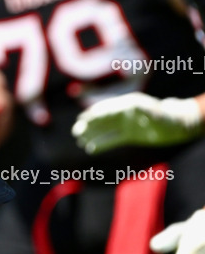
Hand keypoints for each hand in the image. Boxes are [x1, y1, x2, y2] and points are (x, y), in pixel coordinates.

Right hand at [72, 92, 202, 154]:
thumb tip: (134, 105)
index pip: (107, 110)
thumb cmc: (168, 118)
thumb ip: (146, 109)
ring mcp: (125, 125)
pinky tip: (91, 148)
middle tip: (75, 131)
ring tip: (79, 140)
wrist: (177, 126)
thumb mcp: (157, 113)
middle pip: (102, 119)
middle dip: (89, 125)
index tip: (82, 120)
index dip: (93, 115)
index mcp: (127, 105)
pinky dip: (101, 143)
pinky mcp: (128, 135)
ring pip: (105, 130)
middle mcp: (124, 114)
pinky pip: (112, 139)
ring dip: (92, 134)